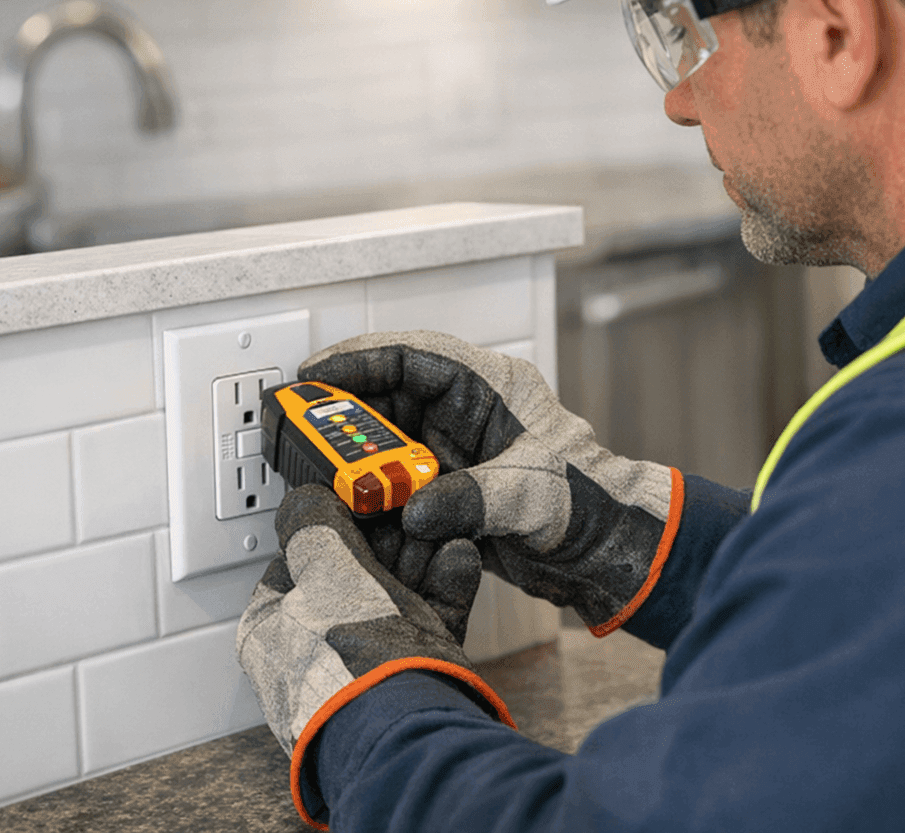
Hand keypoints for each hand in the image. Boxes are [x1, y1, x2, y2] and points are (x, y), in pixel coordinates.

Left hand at [236, 482, 512, 823]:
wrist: (408, 730)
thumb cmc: (350, 666)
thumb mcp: (323, 571)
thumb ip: (315, 526)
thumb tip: (307, 499)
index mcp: (273, 633)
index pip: (296, 562)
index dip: (331, 523)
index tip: (361, 497)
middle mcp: (316, 653)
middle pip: (353, 575)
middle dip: (388, 537)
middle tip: (408, 508)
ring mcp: (366, 666)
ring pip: (397, 594)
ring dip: (422, 554)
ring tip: (441, 526)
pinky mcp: (414, 675)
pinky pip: (429, 618)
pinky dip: (445, 584)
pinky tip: (458, 556)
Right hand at [298, 331, 681, 635]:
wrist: (606, 548)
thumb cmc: (586, 502)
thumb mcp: (527, 493)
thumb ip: (468, 498)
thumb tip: (412, 509)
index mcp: (492, 387)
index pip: (413, 357)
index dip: (358, 359)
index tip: (313, 375)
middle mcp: (470, 413)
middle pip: (390, 395)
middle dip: (344, 410)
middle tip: (298, 425)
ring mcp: (458, 449)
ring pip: (388, 438)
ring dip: (355, 453)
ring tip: (313, 467)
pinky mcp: (452, 487)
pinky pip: (398, 477)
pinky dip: (373, 488)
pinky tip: (348, 502)